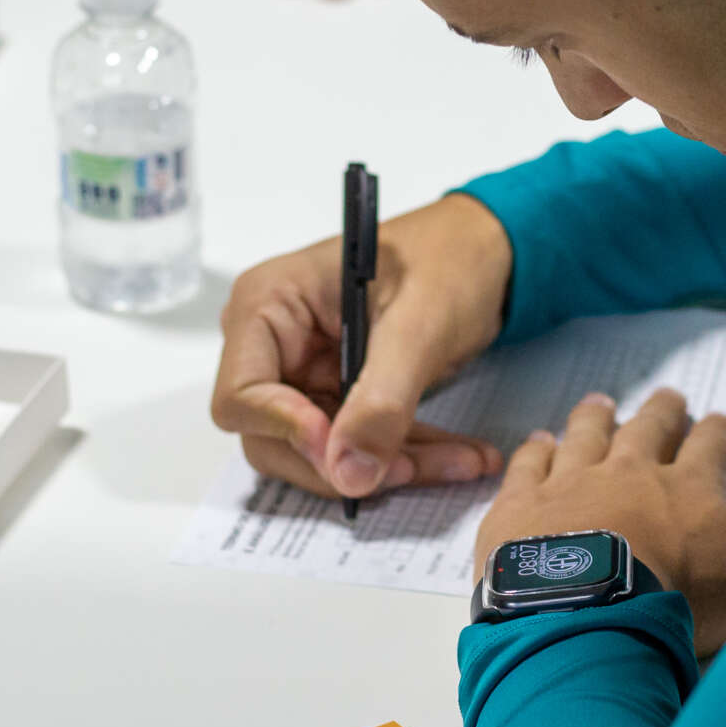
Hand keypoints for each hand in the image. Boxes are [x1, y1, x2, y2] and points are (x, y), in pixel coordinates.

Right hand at [213, 193, 514, 499]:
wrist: (484, 254)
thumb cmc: (446, 257)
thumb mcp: (418, 325)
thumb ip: (381, 400)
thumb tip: (349, 472)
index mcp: (267, 305)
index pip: (241, 396)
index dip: (287, 433)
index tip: (345, 458)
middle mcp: (273, 345)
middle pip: (275, 439)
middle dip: (345, 463)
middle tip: (412, 468)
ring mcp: (304, 375)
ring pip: (323, 455)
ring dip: (389, 468)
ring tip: (461, 461)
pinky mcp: (337, 398)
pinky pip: (358, 448)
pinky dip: (407, 457)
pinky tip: (459, 457)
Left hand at [475, 389, 725, 659]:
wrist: (585, 623)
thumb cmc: (677, 604)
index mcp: (689, 487)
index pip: (711, 446)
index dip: (718, 433)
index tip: (720, 422)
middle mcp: (631, 470)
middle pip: (649, 428)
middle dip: (662, 412)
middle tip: (668, 398)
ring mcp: (571, 481)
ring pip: (587, 434)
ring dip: (597, 417)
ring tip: (602, 402)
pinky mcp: (522, 503)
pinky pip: (531, 463)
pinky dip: (537, 449)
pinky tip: (539, 442)